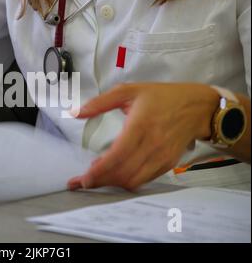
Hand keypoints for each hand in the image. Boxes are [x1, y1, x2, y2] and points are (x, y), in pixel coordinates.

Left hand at [68, 83, 219, 190]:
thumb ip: (100, 102)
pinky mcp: (168, 164)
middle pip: (122, 173)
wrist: (198, 107)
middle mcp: (152, 145)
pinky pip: (145, 180)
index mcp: (140, 126)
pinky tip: (116, 173)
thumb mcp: (129, 91)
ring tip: (97, 177)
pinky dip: (128, 181)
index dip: (98, 171)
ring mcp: (162, 157)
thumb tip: (75, 112)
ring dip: (112, 183)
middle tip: (82, 182)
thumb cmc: (161, 97)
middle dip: (100, 181)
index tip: (82, 178)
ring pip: (133, 180)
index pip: (116, 156)